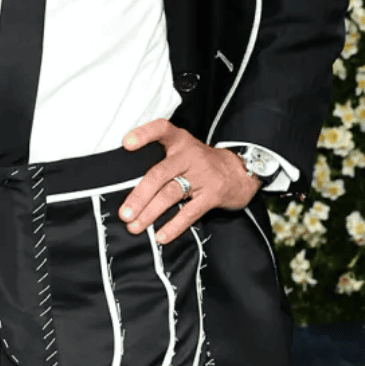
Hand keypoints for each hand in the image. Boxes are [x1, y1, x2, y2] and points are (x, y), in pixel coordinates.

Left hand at [116, 120, 257, 246]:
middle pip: (159, 174)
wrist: (240, 172)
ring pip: (170, 194)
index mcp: (180, 141)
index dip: (144, 134)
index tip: (126, 143)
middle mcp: (189, 155)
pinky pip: (190, 212)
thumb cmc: (202, 163)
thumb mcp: (184, 151)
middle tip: (124, 214)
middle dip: (139, 195)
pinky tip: (161, 236)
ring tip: (135, 226)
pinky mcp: (213, 195)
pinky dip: (174, 226)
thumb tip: (127, 186)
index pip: (162, 129)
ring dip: (150, 212)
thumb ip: (162, 160)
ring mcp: (202, 175)